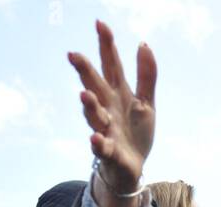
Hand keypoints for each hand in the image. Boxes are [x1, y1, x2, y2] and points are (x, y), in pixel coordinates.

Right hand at [68, 20, 156, 206]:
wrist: (133, 168)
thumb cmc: (136, 133)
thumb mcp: (147, 102)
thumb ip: (146, 75)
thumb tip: (143, 44)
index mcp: (118, 94)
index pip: (111, 65)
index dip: (106, 45)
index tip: (100, 23)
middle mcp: (108, 109)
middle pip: (95, 86)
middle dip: (85, 72)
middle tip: (73, 55)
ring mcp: (106, 130)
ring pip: (94, 115)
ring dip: (89, 106)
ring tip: (84, 94)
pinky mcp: (110, 152)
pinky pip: (102, 147)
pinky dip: (97, 143)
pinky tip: (94, 138)